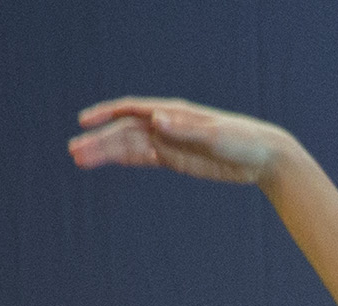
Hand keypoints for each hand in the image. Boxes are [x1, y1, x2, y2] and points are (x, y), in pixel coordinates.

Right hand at [69, 95, 296, 185]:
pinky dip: (123, 159)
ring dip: (104, 152)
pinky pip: (143, 158)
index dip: (106, 114)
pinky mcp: (174, 159)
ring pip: (128, 147)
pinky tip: (104, 162)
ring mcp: (168, 142)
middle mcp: (165, 124)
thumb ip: (185, 129)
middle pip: (124, 132)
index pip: (131, 111)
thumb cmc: (241, 139)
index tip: (85, 121)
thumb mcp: (215, 135)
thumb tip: (156, 119)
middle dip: (99, 142)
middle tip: (74, 152)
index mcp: (173, 113)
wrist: (262, 156)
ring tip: (79, 160)